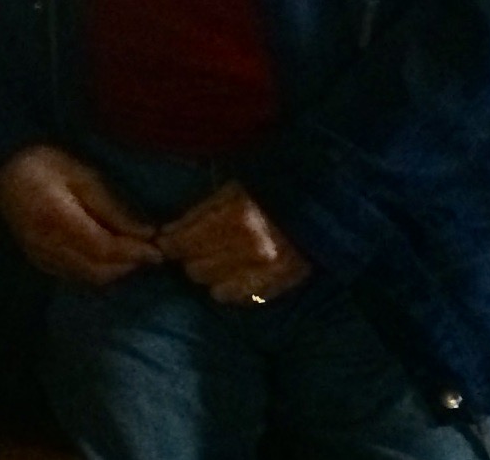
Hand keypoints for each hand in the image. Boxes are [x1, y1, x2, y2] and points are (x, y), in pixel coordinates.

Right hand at [0, 144, 163, 284]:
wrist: (2, 169)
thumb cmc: (43, 162)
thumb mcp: (81, 174)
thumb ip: (112, 206)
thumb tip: (146, 233)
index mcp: (58, 218)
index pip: (104, 249)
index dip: (134, 253)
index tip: (158, 250)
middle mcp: (47, 244)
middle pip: (98, 270)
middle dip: (128, 265)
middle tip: (149, 252)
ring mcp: (40, 255)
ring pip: (88, 277)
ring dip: (114, 270)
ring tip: (132, 254)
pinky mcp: (38, 259)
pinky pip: (74, 275)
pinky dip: (96, 270)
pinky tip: (107, 257)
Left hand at [158, 181, 310, 304]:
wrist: (322, 208)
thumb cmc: (272, 193)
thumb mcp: (232, 190)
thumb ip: (199, 214)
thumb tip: (166, 234)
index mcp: (234, 218)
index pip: (181, 243)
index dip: (169, 244)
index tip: (166, 242)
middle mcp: (249, 249)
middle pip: (194, 269)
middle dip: (189, 260)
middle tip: (194, 251)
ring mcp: (267, 271)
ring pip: (215, 289)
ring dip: (210, 276)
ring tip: (216, 263)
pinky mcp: (281, 284)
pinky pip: (242, 299)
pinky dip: (232, 290)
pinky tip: (232, 278)